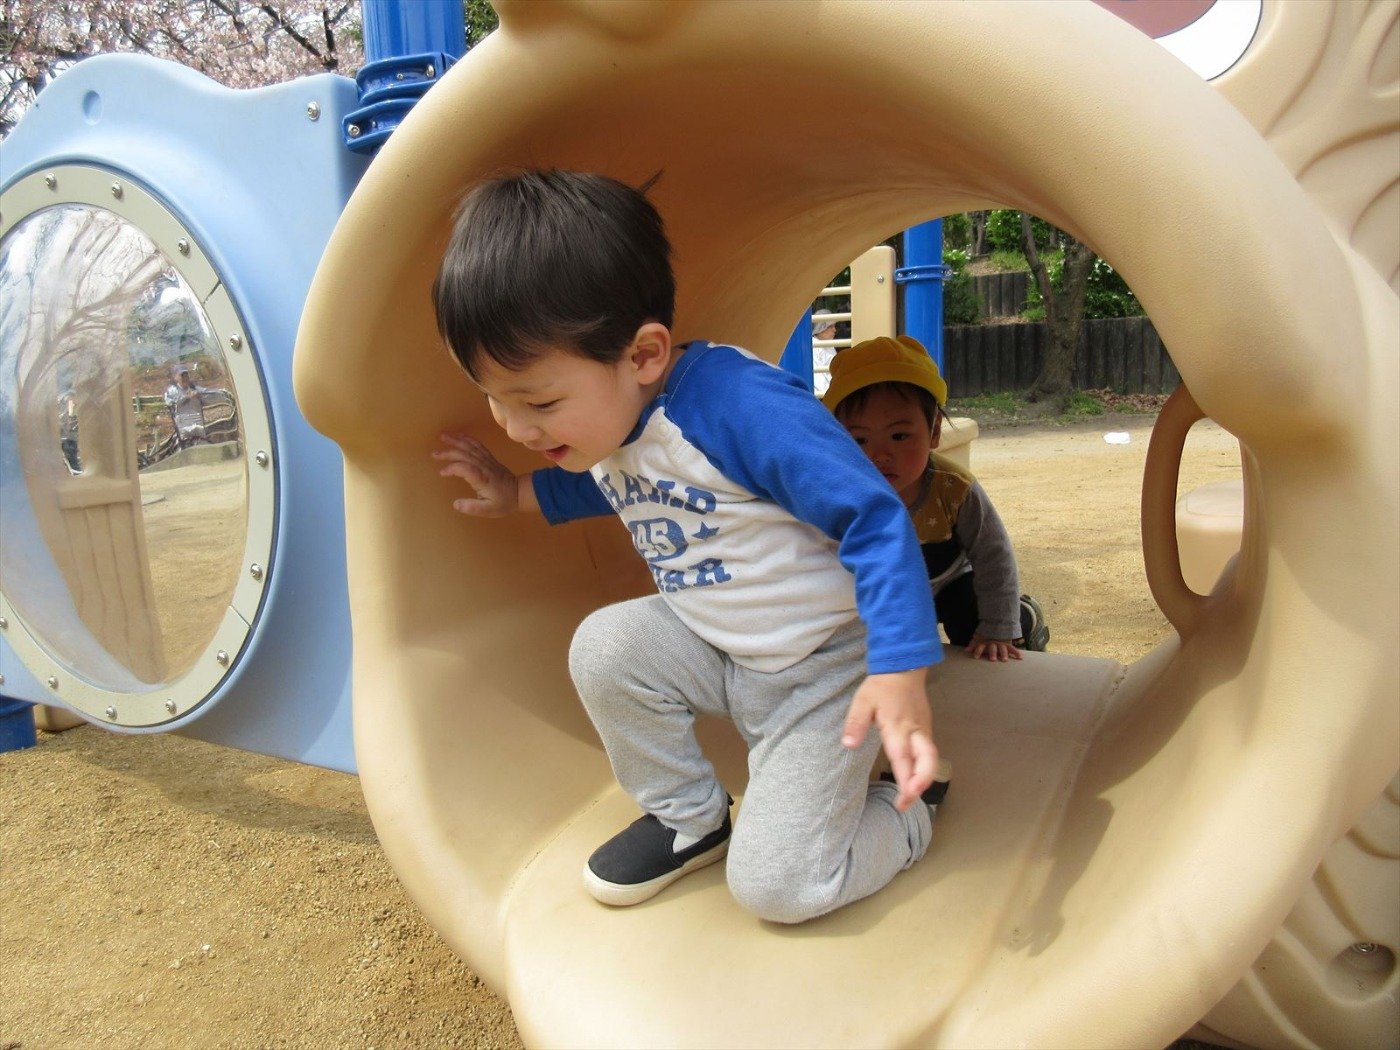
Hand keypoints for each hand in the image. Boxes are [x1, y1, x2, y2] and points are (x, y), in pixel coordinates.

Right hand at [433, 432, 519, 515]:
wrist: (519, 492)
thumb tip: (455, 504)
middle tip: (434, 453)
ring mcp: (487, 460)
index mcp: (483, 479)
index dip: (453, 468)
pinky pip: (478, 445)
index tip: (442, 472)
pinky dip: (468, 439)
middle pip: (465, 455)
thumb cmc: (503, 502)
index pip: (466, 469)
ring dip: (456, 441)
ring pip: (471, 447)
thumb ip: (472, 507)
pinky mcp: (489, 457)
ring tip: (443, 436)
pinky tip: (459, 435)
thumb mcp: (488, 510)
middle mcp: (484, 466)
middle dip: (449, 452)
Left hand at [841, 669, 937, 811]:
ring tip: (908, 796)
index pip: (904, 758)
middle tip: (906, 804)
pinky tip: (913, 778)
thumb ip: (855, 723)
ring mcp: (924, 730)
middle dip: (920, 785)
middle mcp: (915, 732)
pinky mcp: (926, 729)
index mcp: (898, 727)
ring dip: (922, 779)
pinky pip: (928, 752)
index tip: (902, 799)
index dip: (906, 780)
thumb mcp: (862, 701)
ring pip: (931, 758)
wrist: (903, 667)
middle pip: (928, 761)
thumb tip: (848, 745)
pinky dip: (923, 768)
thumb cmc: (881, 686)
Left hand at [965, 634, 1021, 661]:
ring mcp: (1001, 644)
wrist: (996, 625)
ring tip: (1004, 660)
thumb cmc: (985, 635)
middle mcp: (993, 643)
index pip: (980, 646)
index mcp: (985, 642)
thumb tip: (966, 650)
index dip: (978, 651)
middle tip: (992, 660)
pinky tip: (1020, 658)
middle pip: (992, 648)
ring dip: (1003, 654)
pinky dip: (1016, 653)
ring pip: (1002, 649)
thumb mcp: (978, 638)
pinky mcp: (1008, 644)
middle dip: (992, 653)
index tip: (975, 657)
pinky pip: (1013, 648)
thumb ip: (973, 644)